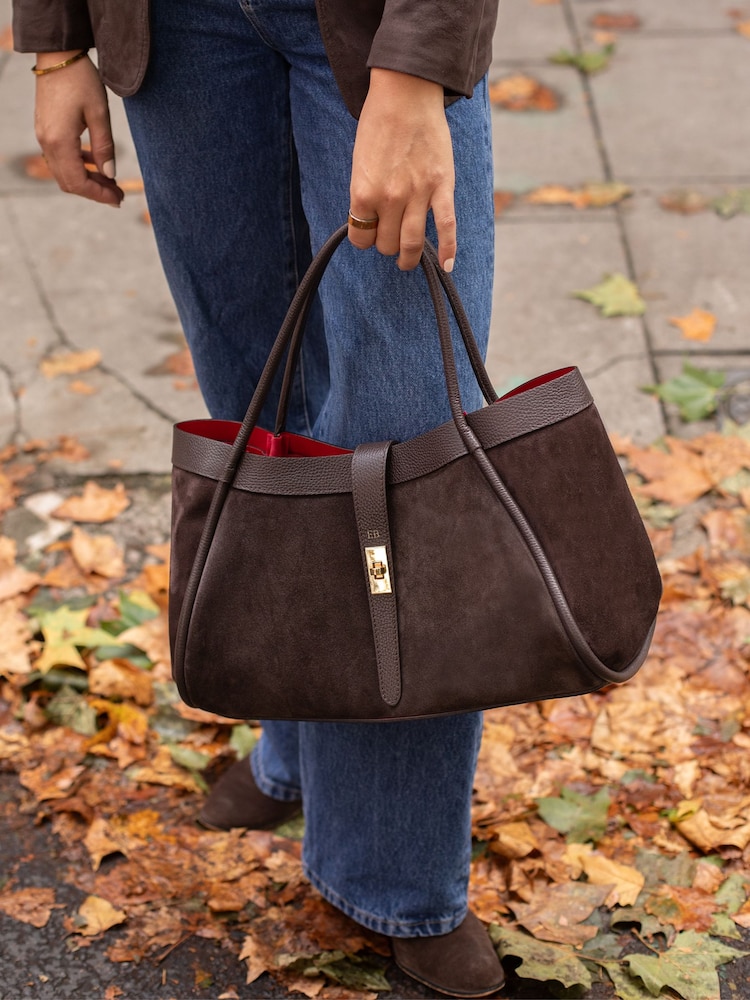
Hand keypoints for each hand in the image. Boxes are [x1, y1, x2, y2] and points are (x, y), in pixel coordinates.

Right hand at [33, 51, 122, 206]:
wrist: (58, 54)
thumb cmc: (81, 80)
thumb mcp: (100, 114)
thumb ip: (105, 147)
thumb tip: (111, 175)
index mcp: (59, 141)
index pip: (78, 182)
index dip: (99, 195)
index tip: (119, 199)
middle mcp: (47, 143)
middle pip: (69, 182)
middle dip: (94, 191)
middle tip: (118, 194)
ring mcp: (43, 137)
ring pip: (64, 172)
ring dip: (87, 180)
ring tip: (111, 180)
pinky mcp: (45, 130)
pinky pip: (61, 158)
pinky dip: (79, 166)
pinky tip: (97, 162)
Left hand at [348, 68, 455, 271]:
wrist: (406, 93)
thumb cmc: (379, 124)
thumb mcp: (360, 163)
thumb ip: (366, 194)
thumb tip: (372, 221)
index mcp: (364, 192)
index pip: (361, 238)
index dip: (365, 238)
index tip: (370, 232)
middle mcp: (389, 198)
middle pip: (387, 244)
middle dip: (386, 244)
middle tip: (390, 236)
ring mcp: (417, 194)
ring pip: (412, 244)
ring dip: (409, 258)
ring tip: (408, 261)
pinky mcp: (442, 186)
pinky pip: (446, 227)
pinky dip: (447, 250)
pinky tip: (446, 266)